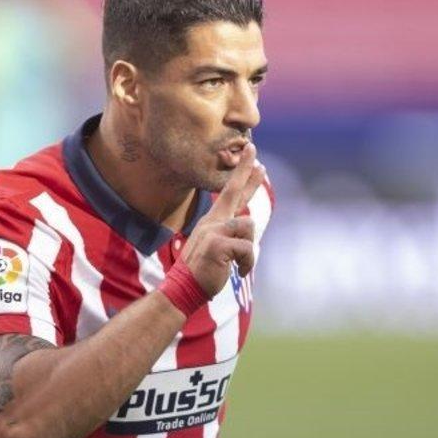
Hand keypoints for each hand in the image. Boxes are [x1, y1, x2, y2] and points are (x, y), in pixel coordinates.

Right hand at [183, 143, 265, 295]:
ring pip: (249, 227)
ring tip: (238, 265)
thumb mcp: (215, 245)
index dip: (242, 173)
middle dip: (245, 170)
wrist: (184, 287)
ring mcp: (214, 230)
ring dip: (249, 251)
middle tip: (253, 150)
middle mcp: (213, 221)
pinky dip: (247, 263)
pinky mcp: (218, 244)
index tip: (253, 154)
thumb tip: (247, 222)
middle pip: (233, 190)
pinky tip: (237, 272)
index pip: (230, 191)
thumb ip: (229, 232)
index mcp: (213, 220)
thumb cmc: (202, 270)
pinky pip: (247, 249)